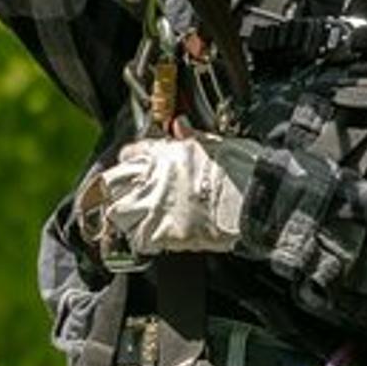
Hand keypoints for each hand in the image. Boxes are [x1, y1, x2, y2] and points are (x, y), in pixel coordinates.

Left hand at [78, 134, 257, 255]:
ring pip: (117, 213)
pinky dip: (141, 239)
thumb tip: (180, 126)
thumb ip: (191, 137)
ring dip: (123, 216)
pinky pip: (137, 239)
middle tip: (122, 197)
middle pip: (111, 184)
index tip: (134, 170)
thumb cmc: (242, 172)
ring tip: (136, 219)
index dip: (129, 162)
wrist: (255, 202)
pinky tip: (152, 237)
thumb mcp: (216, 144)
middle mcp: (153, 177)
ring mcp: (154, 207)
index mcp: (165, 152)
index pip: (128, 154)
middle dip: (114, 190)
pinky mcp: (162, 234)